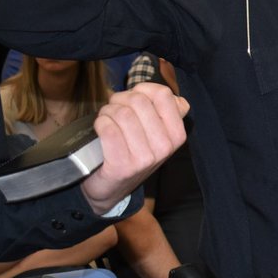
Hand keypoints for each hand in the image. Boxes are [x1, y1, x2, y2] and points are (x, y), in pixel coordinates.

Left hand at [82, 83, 189, 215]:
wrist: (112, 188)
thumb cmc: (133, 152)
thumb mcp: (157, 134)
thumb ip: (166, 112)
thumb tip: (171, 96)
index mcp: (177, 135)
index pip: (163, 94)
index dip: (143, 89)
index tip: (135, 98)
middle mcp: (165, 147)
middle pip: (139, 101)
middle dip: (120, 99)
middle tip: (114, 108)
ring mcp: (145, 158)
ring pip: (122, 113)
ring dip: (107, 111)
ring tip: (106, 118)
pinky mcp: (122, 166)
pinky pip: (109, 129)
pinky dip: (100, 123)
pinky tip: (100, 128)